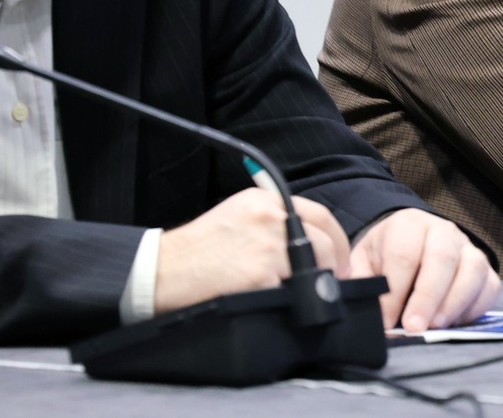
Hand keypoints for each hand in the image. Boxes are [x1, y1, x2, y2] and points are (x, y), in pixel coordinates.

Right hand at [154, 188, 351, 314]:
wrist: (162, 271)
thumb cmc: (197, 251)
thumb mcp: (237, 217)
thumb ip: (272, 222)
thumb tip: (310, 242)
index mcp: (266, 200)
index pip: (320, 214)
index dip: (337, 239)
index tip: (340, 258)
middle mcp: (271, 216)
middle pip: (326, 239)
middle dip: (335, 264)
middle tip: (334, 282)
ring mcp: (268, 245)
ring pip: (317, 264)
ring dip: (318, 281)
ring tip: (308, 294)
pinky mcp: (261, 274)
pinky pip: (293, 290)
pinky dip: (292, 299)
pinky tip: (279, 302)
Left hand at [349, 208, 500, 332]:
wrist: (408, 244)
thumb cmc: (384, 256)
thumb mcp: (363, 263)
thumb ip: (361, 282)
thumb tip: (359, 305)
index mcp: (408, 225)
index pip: (404, 254)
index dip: (395, 290)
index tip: (386, 321)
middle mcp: (443, 231)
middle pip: (442, 257)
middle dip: (428, 296)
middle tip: (414, 327)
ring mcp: (468, 248)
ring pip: (473, 269)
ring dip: (455, 302)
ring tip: (436, 327)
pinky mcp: (485, 269)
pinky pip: (490, 286)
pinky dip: (476, 308)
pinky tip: (455, 325)